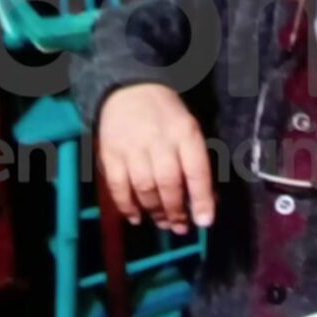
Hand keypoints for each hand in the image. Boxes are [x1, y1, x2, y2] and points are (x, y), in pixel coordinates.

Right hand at [97, 83, 213, 232]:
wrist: (129, 89)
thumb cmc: (167, 116)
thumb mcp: (189, 130)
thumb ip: (196, 163)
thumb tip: (206, 202)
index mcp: (185, 132)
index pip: (196, 170)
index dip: (202, 199)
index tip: (205, 222)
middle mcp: (159, 140)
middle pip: (169, 182)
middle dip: (176, 210)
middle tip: (180, 227)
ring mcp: (132, 147)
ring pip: (144, 187)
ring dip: (155, 211)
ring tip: (163, 222)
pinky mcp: (110, 153)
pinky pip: (118, 186)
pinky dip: (127, 206)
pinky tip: (136, 217)